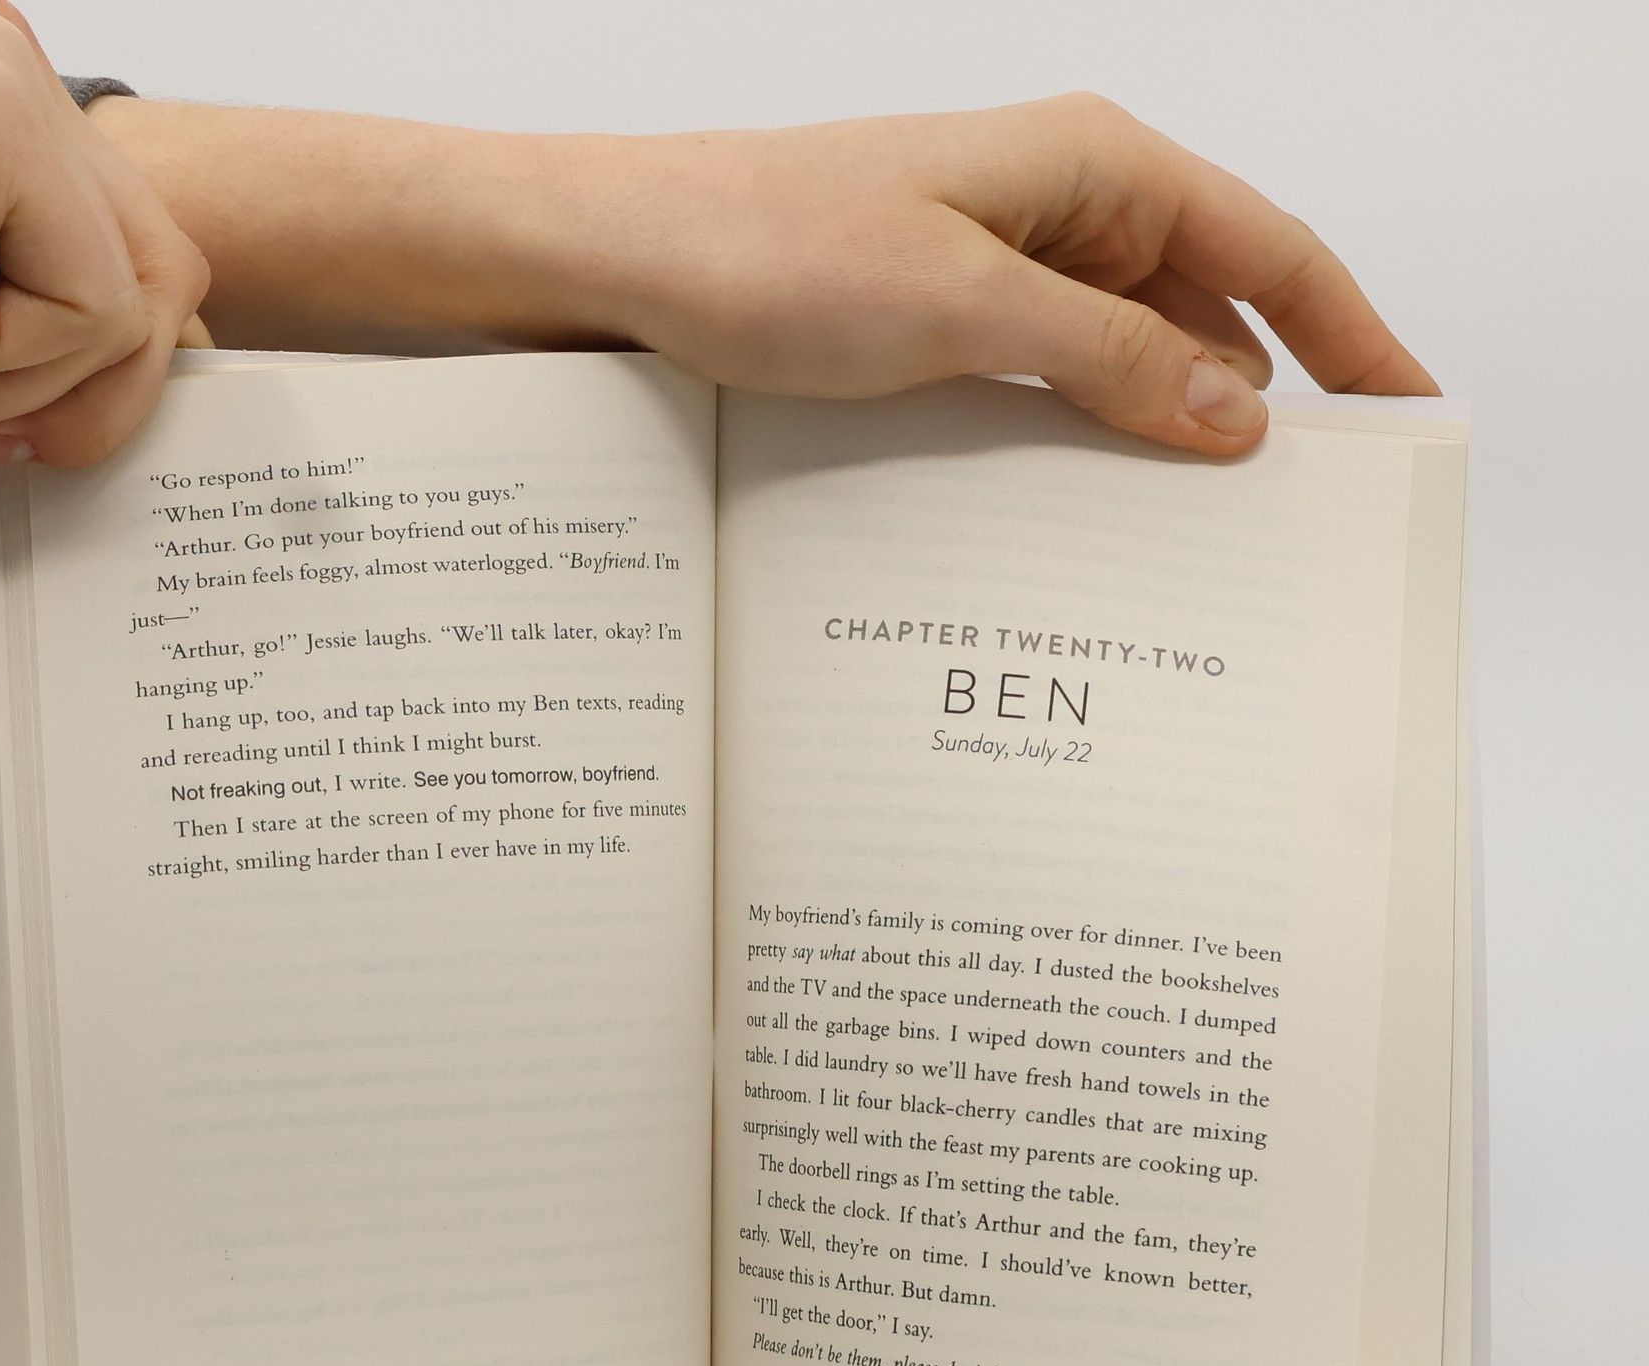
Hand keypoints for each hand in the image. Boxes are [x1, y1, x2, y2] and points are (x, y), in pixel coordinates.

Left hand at [562, 95, 1437, 453]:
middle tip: (1300, 518)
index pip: (1270, 250)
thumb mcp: (967, 307)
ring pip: (1122, 358)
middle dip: (1257, 404)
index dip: (1352, 333)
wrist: (617, 262)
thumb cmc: (770, 246)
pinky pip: (1043, 386)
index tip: (1408, 416)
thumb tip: (1237, 411)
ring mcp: (994, 270)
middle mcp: (1056, 210)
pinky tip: (1085, 513)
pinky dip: (1076, 442)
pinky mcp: (936, 324)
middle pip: (1205, 309)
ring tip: (1199, 538)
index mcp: (1092, 167)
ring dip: (1156, 435)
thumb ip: (1112, 359)